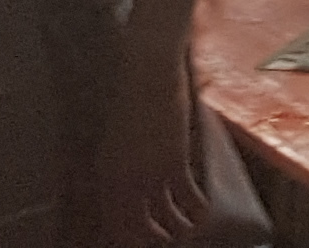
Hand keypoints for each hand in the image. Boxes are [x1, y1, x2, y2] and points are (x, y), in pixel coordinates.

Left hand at [90, 56, 202, 246]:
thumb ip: (117, 171)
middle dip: (153, 238)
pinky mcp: (174, 162)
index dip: (129, 238)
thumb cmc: (129, 104)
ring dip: (178, 228)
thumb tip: (128, 193)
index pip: (115, 224)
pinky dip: (196, 208)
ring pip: (165, 217)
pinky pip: (187, 196)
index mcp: (105, 179)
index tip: (144, 240)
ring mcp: (150, 174)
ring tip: (187, 232)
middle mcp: (124, 184)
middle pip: (138, 229)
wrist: (147, 77)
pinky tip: (203, 211)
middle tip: (166, 239)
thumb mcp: (113, 143)